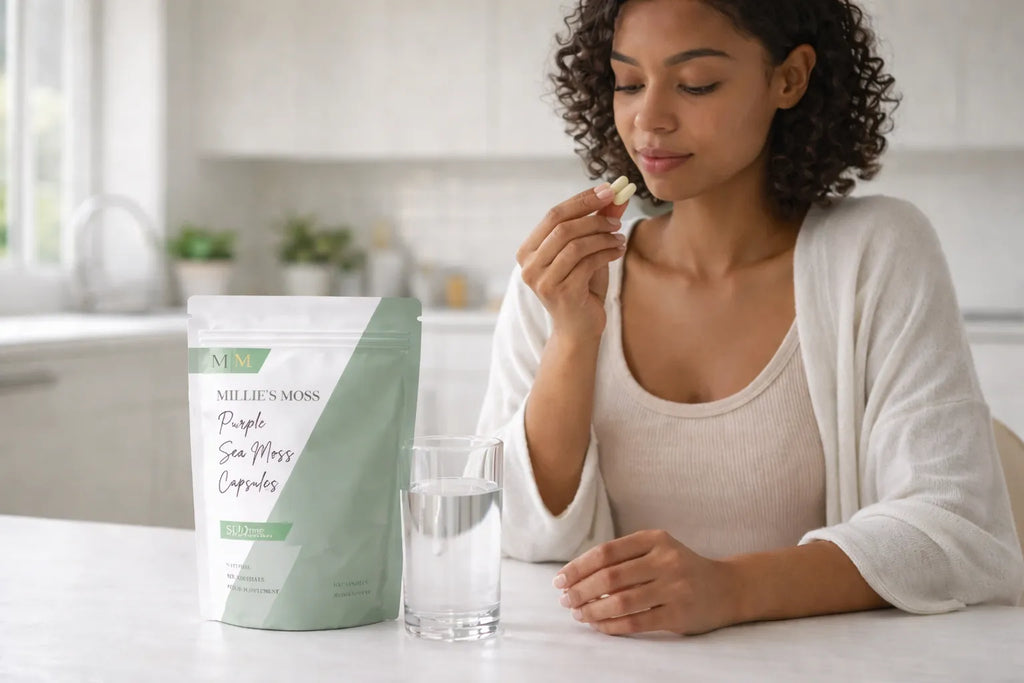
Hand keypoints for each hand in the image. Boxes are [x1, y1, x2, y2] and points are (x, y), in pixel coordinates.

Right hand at [516, 183, 629, 341]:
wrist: (578, 329)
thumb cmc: (581, 287)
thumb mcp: (586, 251)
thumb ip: (595, 223)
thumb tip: (615, 195)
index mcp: (527, 251)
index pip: (553, 215)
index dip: (582, 200)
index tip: (608, 189)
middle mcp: (529, 266)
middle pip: (563, 228)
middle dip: (594, 217)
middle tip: (617, 218)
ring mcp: (543, 281)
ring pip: (576, 245)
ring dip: (603, 237)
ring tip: (620, 238)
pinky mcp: (561, 293)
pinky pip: (588, 263)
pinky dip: (607, 252)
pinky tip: (618, 251)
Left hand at [553, 530, 739, 635]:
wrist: (727, 588)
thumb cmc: (681, 568)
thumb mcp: (657, 550)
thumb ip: (625, 558)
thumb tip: (578, 576)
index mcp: (655, 539)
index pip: (606, 552)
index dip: (578, 567)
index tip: (560, 580)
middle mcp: (665, 560)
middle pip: (610, 577)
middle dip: (580, 590)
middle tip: (565, 600)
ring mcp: (674, 588)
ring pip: (620, 601)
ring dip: (592, 610)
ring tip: (579, 614)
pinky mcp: (679, 615)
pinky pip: (636, 622)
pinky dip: (612, 626)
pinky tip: (599, 625)